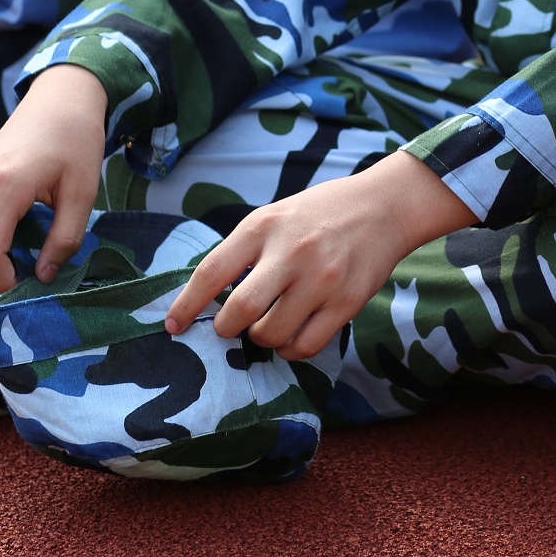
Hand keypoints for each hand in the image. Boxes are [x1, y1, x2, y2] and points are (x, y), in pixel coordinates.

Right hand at [0, 65, 108, 290]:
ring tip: (42, 238)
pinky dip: (0, 231)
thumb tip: (45, 277)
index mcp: (5, 186)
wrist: (60, 98)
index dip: (4, 279)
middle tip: (44, 266)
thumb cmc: (77, 140)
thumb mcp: (82, 193)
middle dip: (7, 266)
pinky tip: (30, 222)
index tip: (33, 287)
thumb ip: (64, 239)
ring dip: (4, 248)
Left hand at [163, 149, 476, 360]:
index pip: (212, 272)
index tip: (173, 326)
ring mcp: (322, 279)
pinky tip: (292, 336)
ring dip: (260, 338)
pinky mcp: (347, 302)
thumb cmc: (319, 214)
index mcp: (264, 226)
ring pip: (272, 334)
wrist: (382, 207)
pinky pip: (305, 345)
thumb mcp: (275, 216)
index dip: (186, 305)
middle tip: (230, 326)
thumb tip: (207, 298)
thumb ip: (244, 251)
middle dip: (226, 328)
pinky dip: (290, 349)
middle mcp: (292, 252)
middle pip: (241, 310)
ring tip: (268, 324)